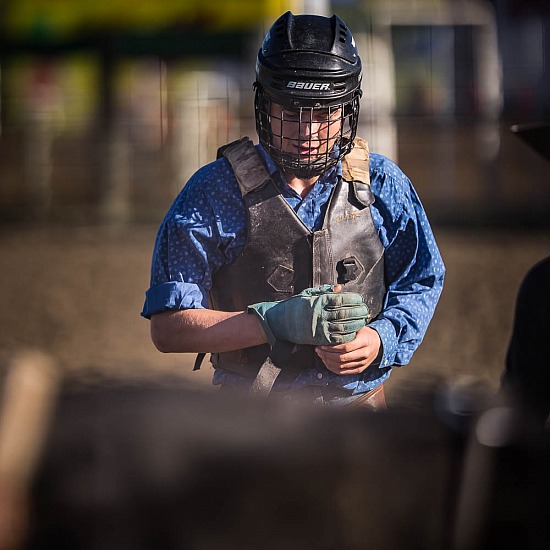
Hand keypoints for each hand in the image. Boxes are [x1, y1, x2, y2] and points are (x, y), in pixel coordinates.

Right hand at [248, 285, 368, 345]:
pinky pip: (336, 339)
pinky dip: (346, 336)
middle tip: (365, 310)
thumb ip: (325, 291)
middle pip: (344, 312)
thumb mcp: (308, 294)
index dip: (353, 299)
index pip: (340, 299)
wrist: (280, 323)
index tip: (360, 299)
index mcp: (318, 301)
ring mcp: (319, 327)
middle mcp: (319, 314)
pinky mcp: (318, 338)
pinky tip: (353, 333)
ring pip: (342, 326)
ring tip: (363, 321)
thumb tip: (340, 288)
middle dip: (357, 311)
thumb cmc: (294, 307)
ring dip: (355, 324)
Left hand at [315, 326, 380, 374]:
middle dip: (327, 355)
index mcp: (364, 342)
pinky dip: (333, 368)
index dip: (332, 348)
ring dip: (328, 362)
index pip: (345, 348)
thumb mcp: (359, 328)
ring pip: (342, 366)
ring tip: (320, 355)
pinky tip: (327, 362)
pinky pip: (344, 372)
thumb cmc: (365, 334)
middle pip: (342, 358)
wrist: (378, 343)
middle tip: (318, 350)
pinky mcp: (360, 369)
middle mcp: (364, 354)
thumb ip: (347, 330)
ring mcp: (362, 363)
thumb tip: (330, 329)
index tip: (322, 345)